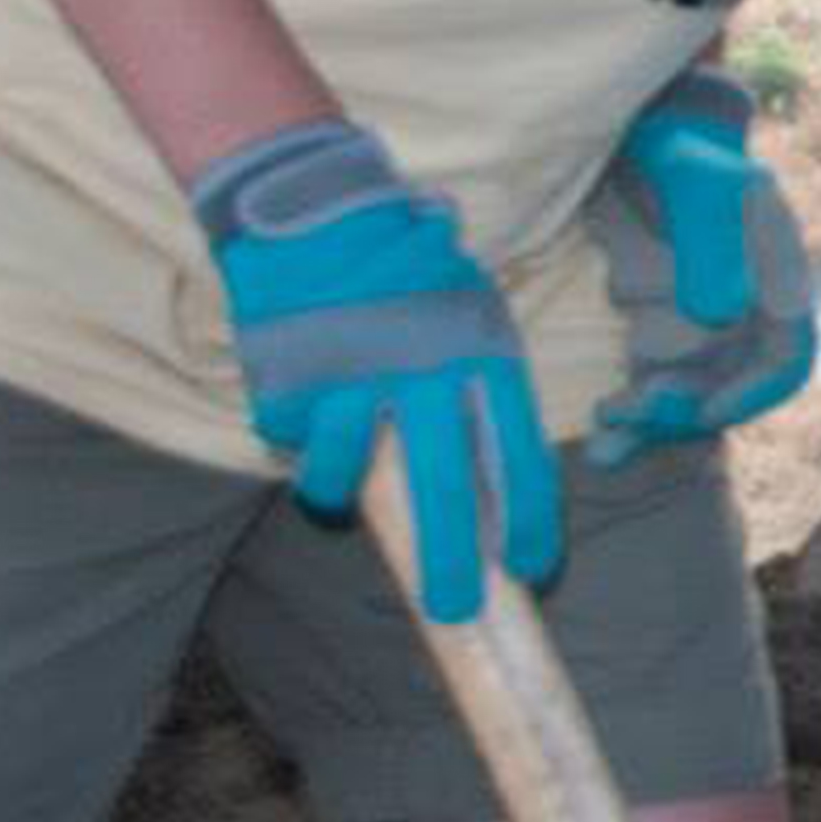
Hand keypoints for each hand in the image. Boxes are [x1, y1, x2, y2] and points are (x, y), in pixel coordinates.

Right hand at [193, 117, 562, 624]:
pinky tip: (300, 414)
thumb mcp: (472, 317)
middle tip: (455, 610)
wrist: (321, 211)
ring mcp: (351, 379)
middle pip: (442, 493)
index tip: (529, 570)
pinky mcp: (291, 380)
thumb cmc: (410, 273)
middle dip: (451, 565)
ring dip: (338, 491)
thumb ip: (482, 390)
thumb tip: (496, 488)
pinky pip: (293, 441)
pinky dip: (295, 441)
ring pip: (345, 475)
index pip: (519, 459)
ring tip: (338, 487)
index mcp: (480, 356)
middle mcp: (422, 374)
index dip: (527, 524)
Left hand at [592, 68, 818, 455]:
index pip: (789, 355)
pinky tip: (603, 449)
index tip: (711, 412)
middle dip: (685, 409)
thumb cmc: (679, 155)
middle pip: (732, 388)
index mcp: (777, 278)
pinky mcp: (662, 340)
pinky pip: (653, 394)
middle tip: (632, 407)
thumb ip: (712, 240)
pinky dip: (631, 428)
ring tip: (607, 417)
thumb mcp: (698, 182)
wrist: (639, 148)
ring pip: (689, 397)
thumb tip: (722, 314)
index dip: (756, 392)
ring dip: (652, 418)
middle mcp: (747, 315)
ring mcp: (704, 331)